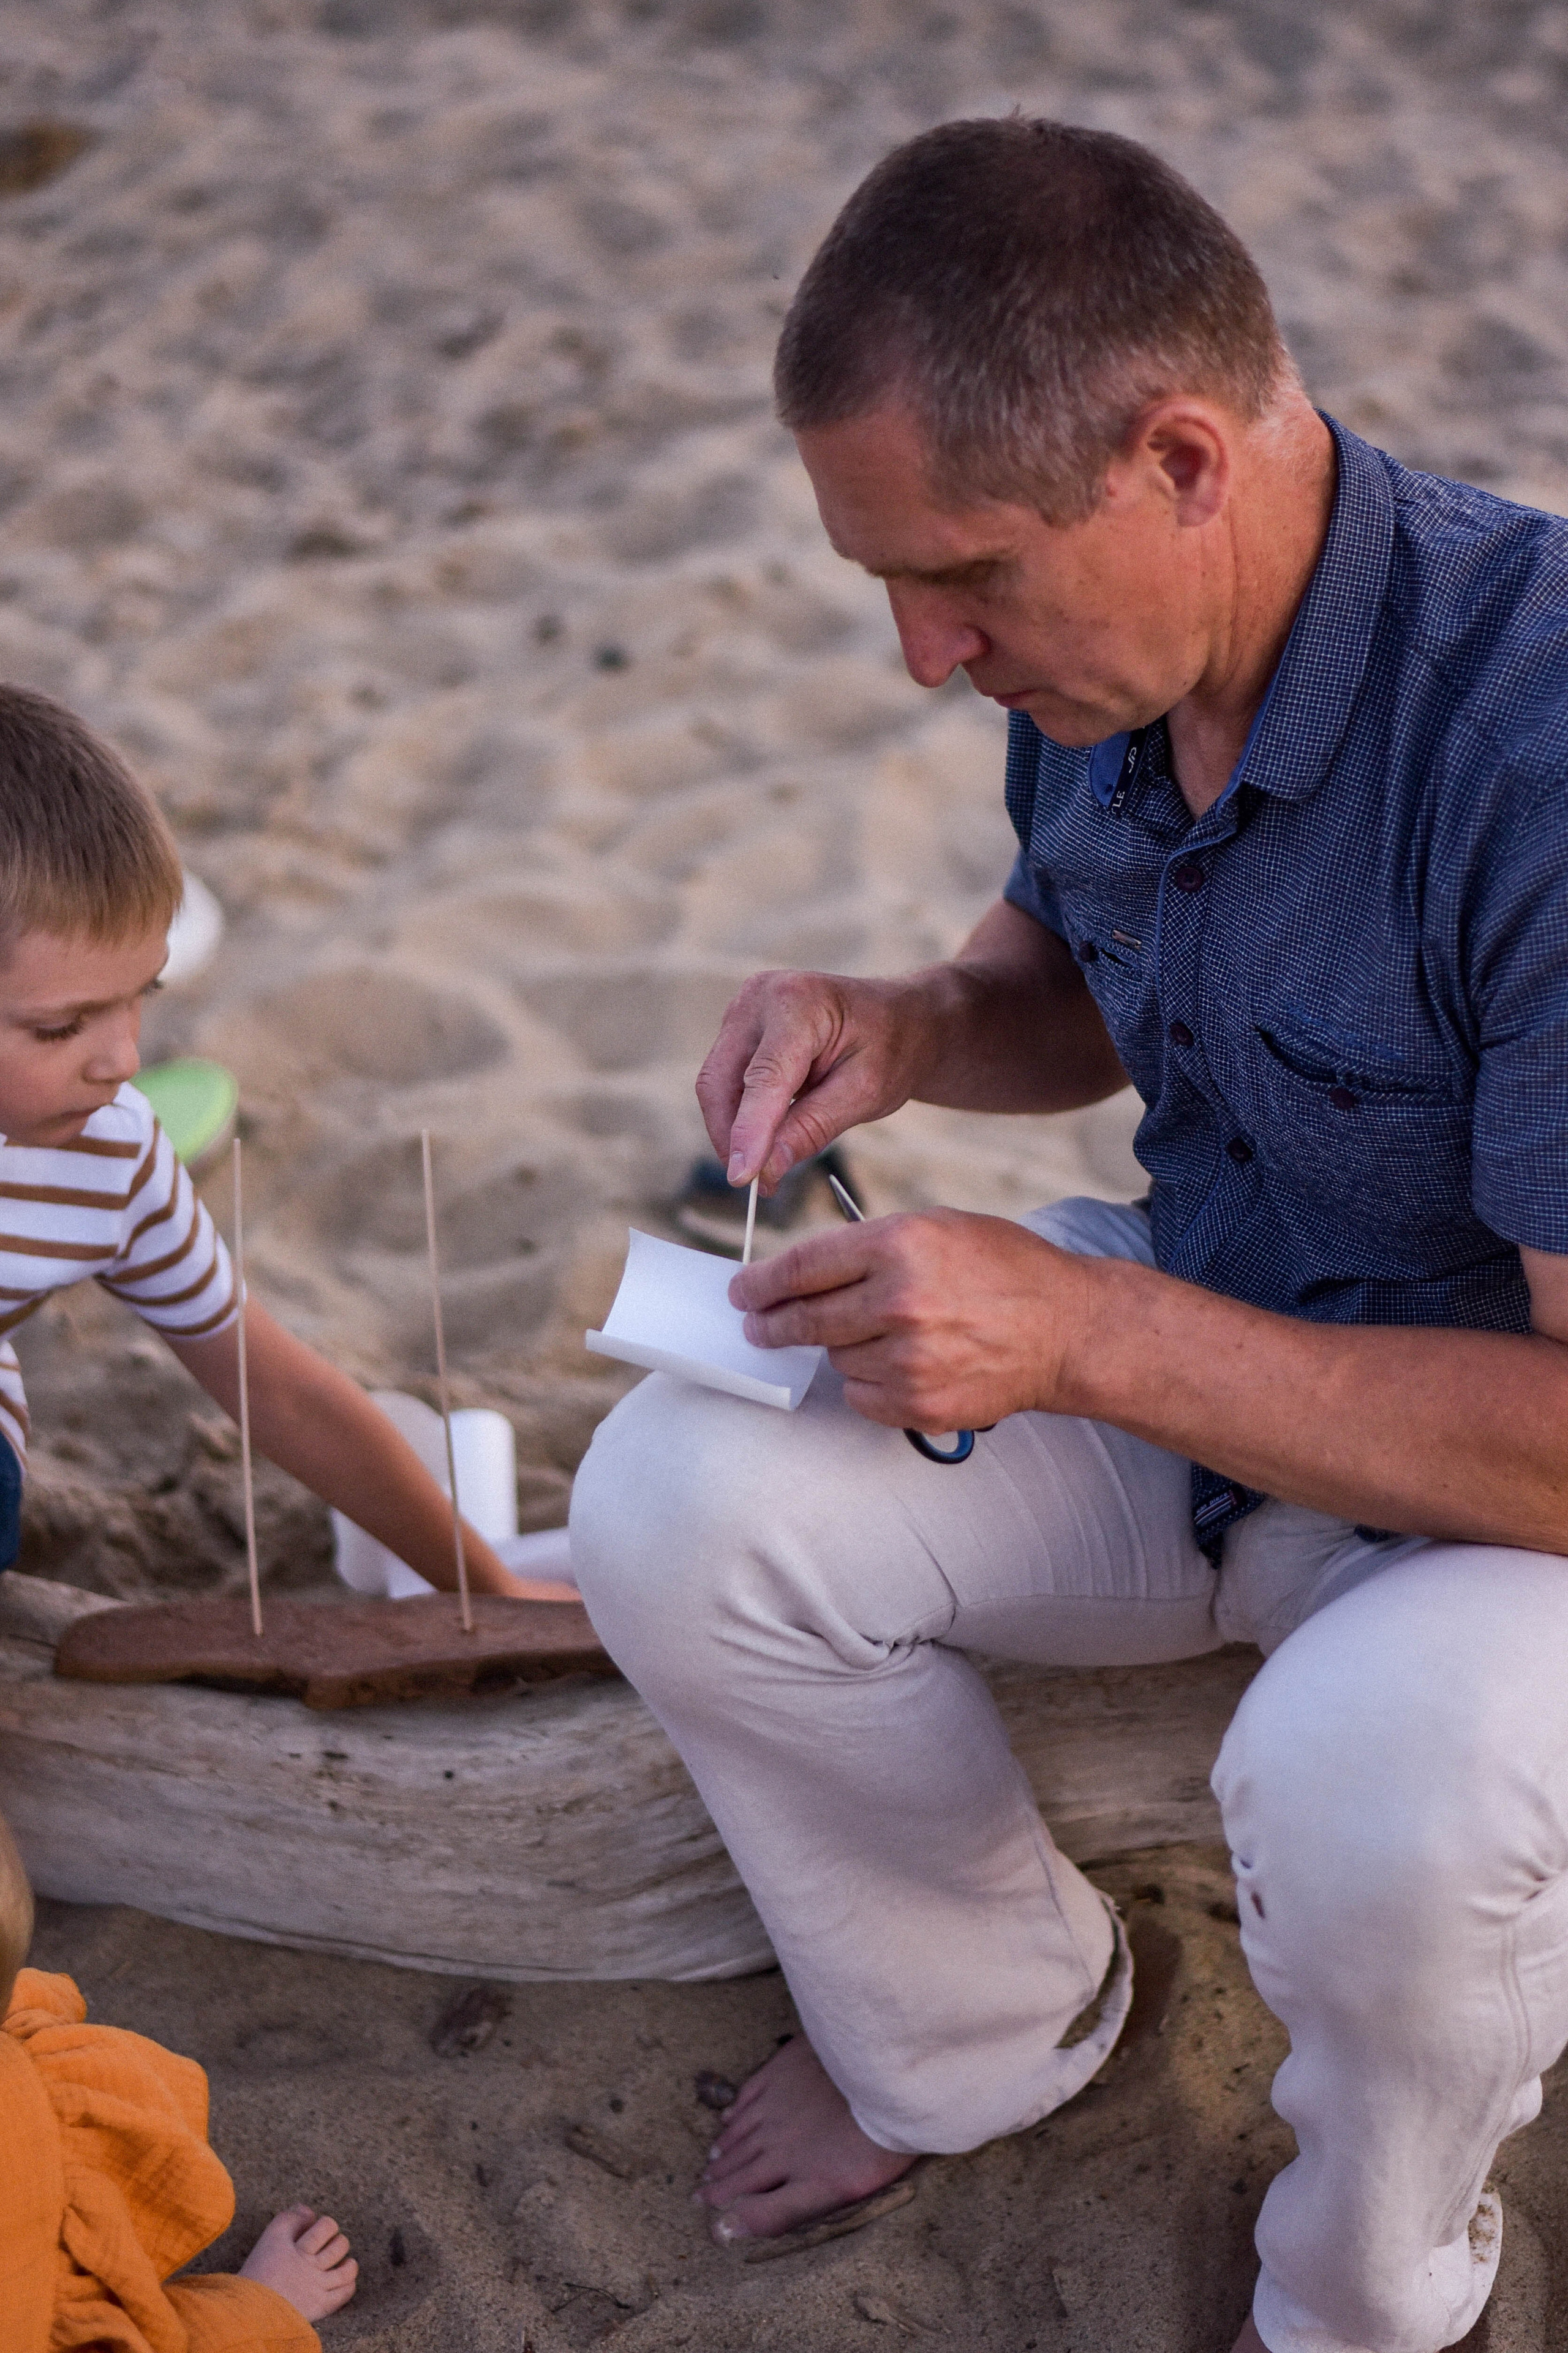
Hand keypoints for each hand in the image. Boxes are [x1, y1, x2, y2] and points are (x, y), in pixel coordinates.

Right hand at [696, 968, 934, 1190]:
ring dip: (732, 1130)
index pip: (763, 1078)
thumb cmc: (891, 1046)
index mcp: (798, 1003)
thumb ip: (812, 1128)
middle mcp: (759, 998)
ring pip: (716, 1084)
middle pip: (721, 1080)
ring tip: (764, 1168)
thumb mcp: (864, 1093)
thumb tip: (766, 1168)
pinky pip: (725, 1079)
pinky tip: (763, 1140)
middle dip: (731, 1137)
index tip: (743, 1177)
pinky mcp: (738, 1028)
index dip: (748, 1131)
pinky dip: (739, 1114)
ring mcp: (744, 1010)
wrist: (898, 1017)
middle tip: (754, 1183)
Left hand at [729, 1209, 1096, 1433]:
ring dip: (839, 1347)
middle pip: (805, 1318)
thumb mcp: (937, 1227)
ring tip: (876, 1334)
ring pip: (834, 1357)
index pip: (802, 1268)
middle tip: (758, 1325)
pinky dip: (866, 1381)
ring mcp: (909, 1358)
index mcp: (899, 1246)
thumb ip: (868, 1245)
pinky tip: (895, 1363)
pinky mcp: (918, 1403)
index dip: (762, 1283)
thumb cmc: (1003, 1270)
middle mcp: (899, 1302)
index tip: (744, 1292)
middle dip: (772, 1323)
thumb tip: (802, 1272)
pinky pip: (860, 1394)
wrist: (1066, 1330)